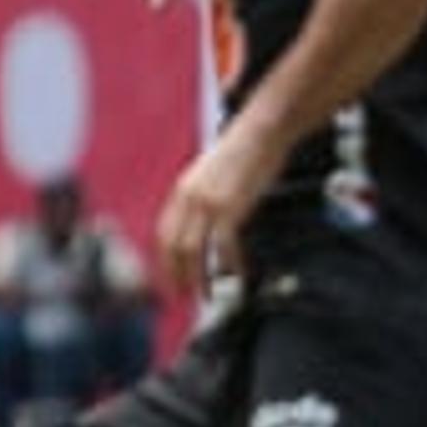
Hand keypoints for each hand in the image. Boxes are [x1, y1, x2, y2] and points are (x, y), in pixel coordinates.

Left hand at [155, 129, 273, 296]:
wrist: (262, 130)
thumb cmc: (246, 149)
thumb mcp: (216, 173)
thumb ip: (206, 194)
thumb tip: (210, 218)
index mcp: (183, 190)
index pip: (165, 233)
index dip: (167, 260)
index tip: (173, 278)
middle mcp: (189, 198)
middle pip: (174, 246)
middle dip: (178, 275)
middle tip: (185, 296)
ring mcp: (208, 203)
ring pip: (194, 251)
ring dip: (199, 277)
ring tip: (206, 296)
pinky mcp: (230, 207)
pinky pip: (224, 245)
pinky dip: (230, 264)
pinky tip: (238, 275)